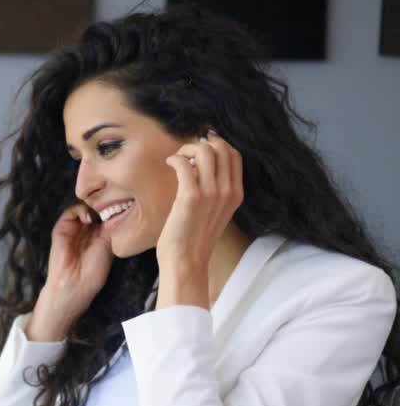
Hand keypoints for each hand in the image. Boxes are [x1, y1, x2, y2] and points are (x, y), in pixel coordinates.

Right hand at [27, 202, 113, 339]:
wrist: (75, 283)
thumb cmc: (93, 272)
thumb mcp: (110, 246)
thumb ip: (113, 228)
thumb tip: (121, 210)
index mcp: (101, 235)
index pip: (108, 214)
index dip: (115, 209)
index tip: (124, 206)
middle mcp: (87, 230)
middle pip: (96, 208)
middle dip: (104, 205)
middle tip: (113, 205)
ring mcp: (74, 228)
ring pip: (84, 207)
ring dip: (92, 206)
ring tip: (100, 213)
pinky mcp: (62, 229)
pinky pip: (70, 212)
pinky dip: (80, 210)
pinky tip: (89, 218)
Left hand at [160, 129, 242, 273]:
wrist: (186, 261)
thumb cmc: (194, 237)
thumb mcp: (214, 211)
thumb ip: (214, 189)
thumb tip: (200, 165)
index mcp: (236, 194)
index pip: (234, 155)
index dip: (218, 144)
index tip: (202, 145)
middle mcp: (228, 191)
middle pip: (222, 148)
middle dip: (202, 144)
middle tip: (187, 154)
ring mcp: (211, 193)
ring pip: (205, 151)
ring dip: (187, 149)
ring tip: (178, 159)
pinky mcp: (191, 197)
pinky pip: (184, 164)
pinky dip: (175, 159)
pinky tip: (169, 164)